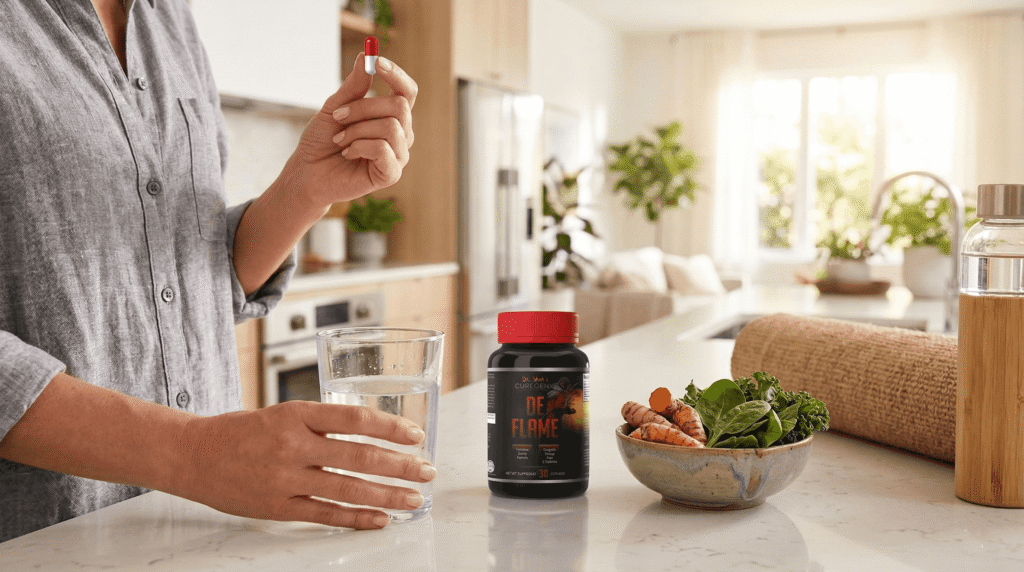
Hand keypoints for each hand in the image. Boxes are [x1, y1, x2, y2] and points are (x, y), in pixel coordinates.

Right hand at [174, 401, 434, 528]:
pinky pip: (326, 514)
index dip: (390, 428)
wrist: (192, 455)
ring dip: (387, 494)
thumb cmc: (241, 431)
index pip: (354, 419)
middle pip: (359, 456)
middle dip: (400, 465)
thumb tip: (371, 435)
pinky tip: (381, 519)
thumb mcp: (282, 413)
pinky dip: (357, 518)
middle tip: (428, 470)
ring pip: (348, 488)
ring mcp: (285, 478)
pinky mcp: (278, 507)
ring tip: (414, 498)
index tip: (416, 435)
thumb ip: (321, 423)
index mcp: (296, 414)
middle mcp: (293, 445)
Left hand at [282, 52, 417, 210]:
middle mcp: (401, 134)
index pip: (407, 91)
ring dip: (357, 130)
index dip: (396, 75)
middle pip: (399, 105)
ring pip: (391, 127)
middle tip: (338, 116)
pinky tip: (347, 153)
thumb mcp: (334, 107)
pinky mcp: (391, 174)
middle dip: (363, 107)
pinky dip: (359, 146)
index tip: (377, 61)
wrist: (308, 172)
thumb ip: (353, 86)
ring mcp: (399, 155)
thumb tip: (365, 56)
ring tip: (340, 140)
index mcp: (390, 116)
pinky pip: (384, 149)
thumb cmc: (322, 141)